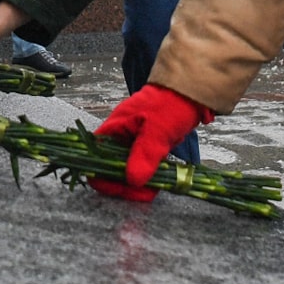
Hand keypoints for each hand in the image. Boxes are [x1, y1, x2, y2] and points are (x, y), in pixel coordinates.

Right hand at [93, 84, 211, 195]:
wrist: (190, 92)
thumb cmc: (170, 103)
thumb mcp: (157, 129)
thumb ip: (144, 154)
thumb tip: (133, 180)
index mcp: (112, 130)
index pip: (93, 161)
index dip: (105, 178)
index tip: (127, 188)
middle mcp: (118, 138)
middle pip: (109, 170)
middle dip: (127, 185)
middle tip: (147, 191)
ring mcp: (131, 143)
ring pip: (127, 171)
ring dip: (140, 182)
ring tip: (157, 185)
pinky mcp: (145, 147)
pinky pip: (141, 166)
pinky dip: (149, 175)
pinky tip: (161, 176)